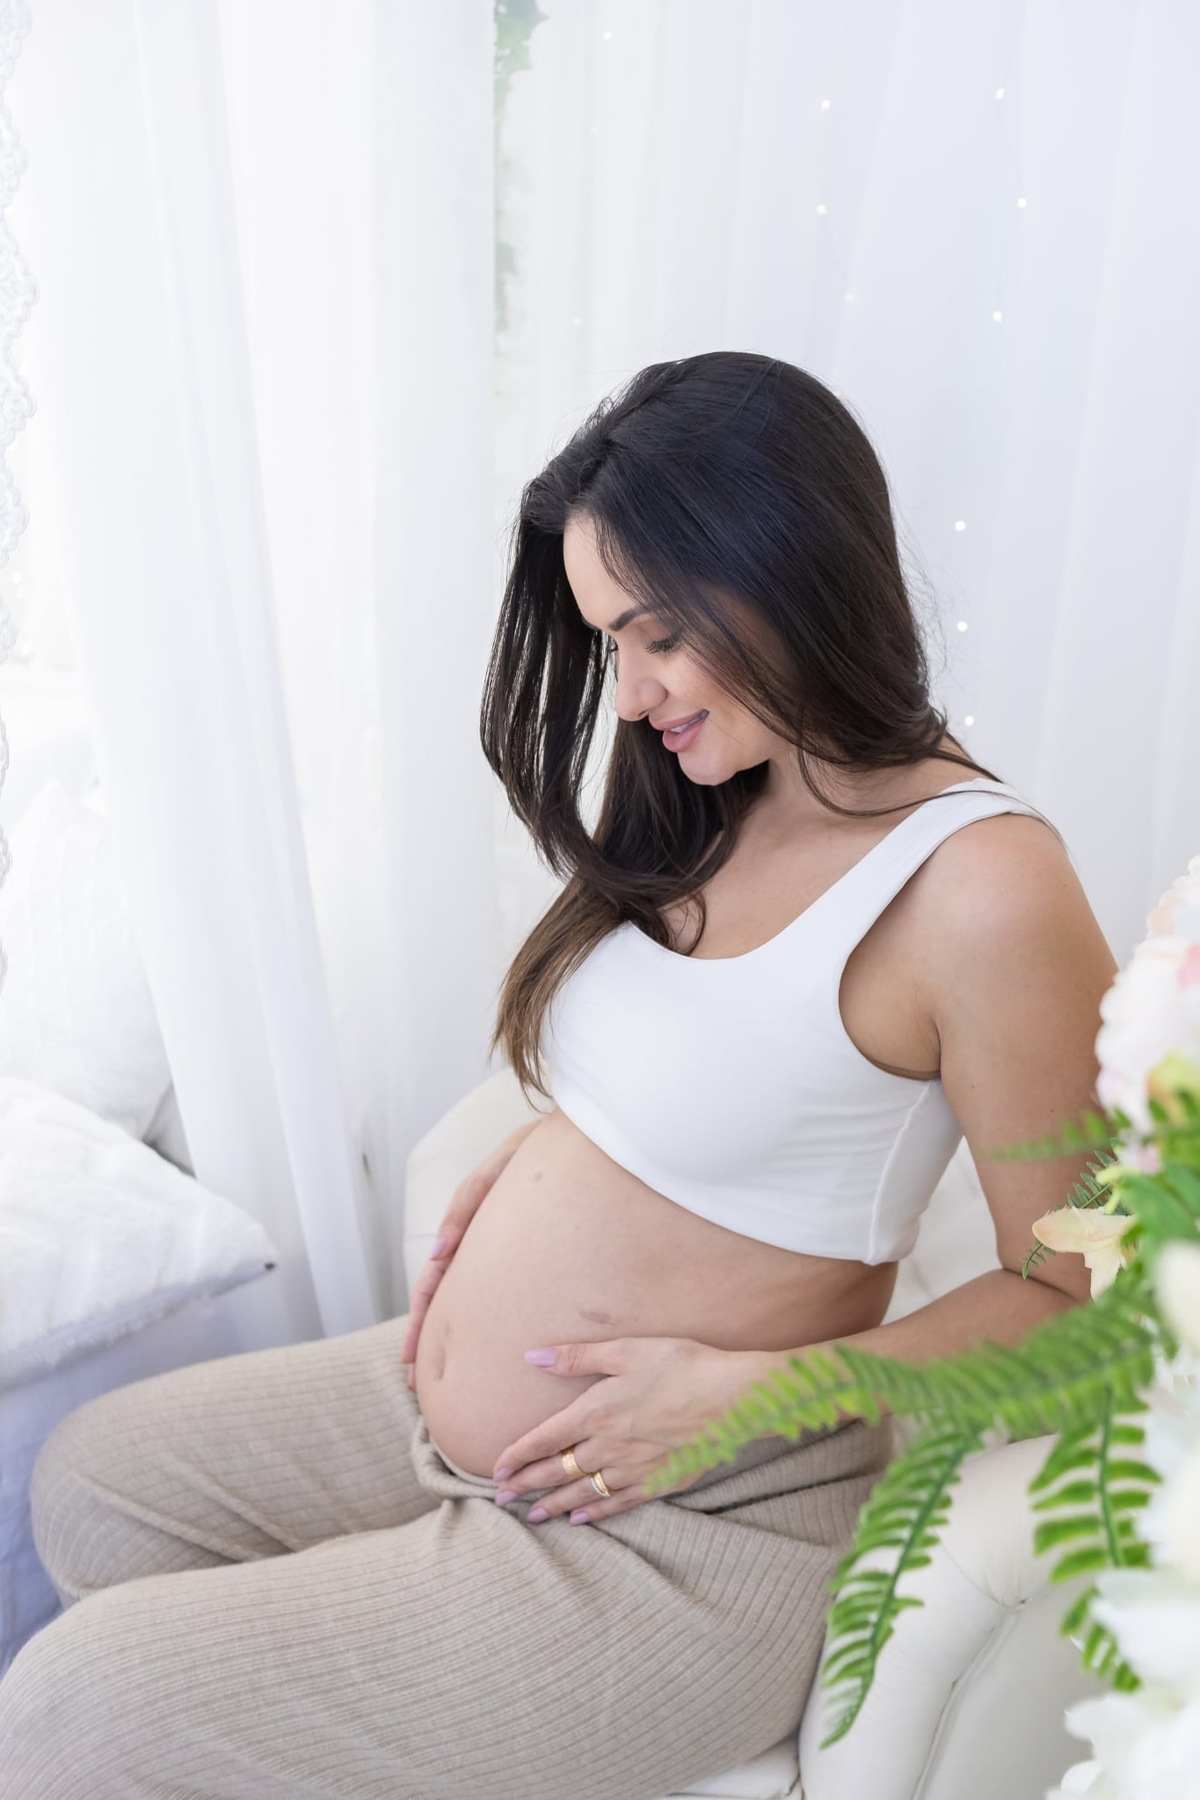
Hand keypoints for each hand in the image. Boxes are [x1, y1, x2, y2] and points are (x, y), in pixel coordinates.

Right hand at [400, 1120, 539, 1388]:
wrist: (587, 1141)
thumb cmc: (541, 1149)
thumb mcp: (502, 1164)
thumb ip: (470, 1199)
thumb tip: (440, 1253)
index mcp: (466, 1228)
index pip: (433, 1284)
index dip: (421, 1322)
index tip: (411, 1359)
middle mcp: (479, 1247)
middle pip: (446, 1303)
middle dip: (430, 1342)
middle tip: (418, 1384)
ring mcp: (501, 1256)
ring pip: (471, 1305)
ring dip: (454, 1340)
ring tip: (443, 1379)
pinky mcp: (529, 1260)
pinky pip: (504, 1298)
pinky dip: (489, 1325)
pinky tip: (491, 1350)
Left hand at [490, 1335, 770, 1524]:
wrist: (730, 1398)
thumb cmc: (679, 1365)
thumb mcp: (625, 1350)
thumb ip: (575, 1357)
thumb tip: (532, 1357)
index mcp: (594, 1413)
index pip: (543, 1439)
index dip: (518, 1455)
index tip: (496, 1470)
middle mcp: (607, 1446)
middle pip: (557, 1471)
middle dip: (526, 1485)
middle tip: (501, 1499)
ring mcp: (633, 1468)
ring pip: (583, 1492)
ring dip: (553, 1505)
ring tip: (532, 1516)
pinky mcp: (658, 1481)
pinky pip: (618, 1503)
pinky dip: (596, 1512)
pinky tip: (581, 1519)